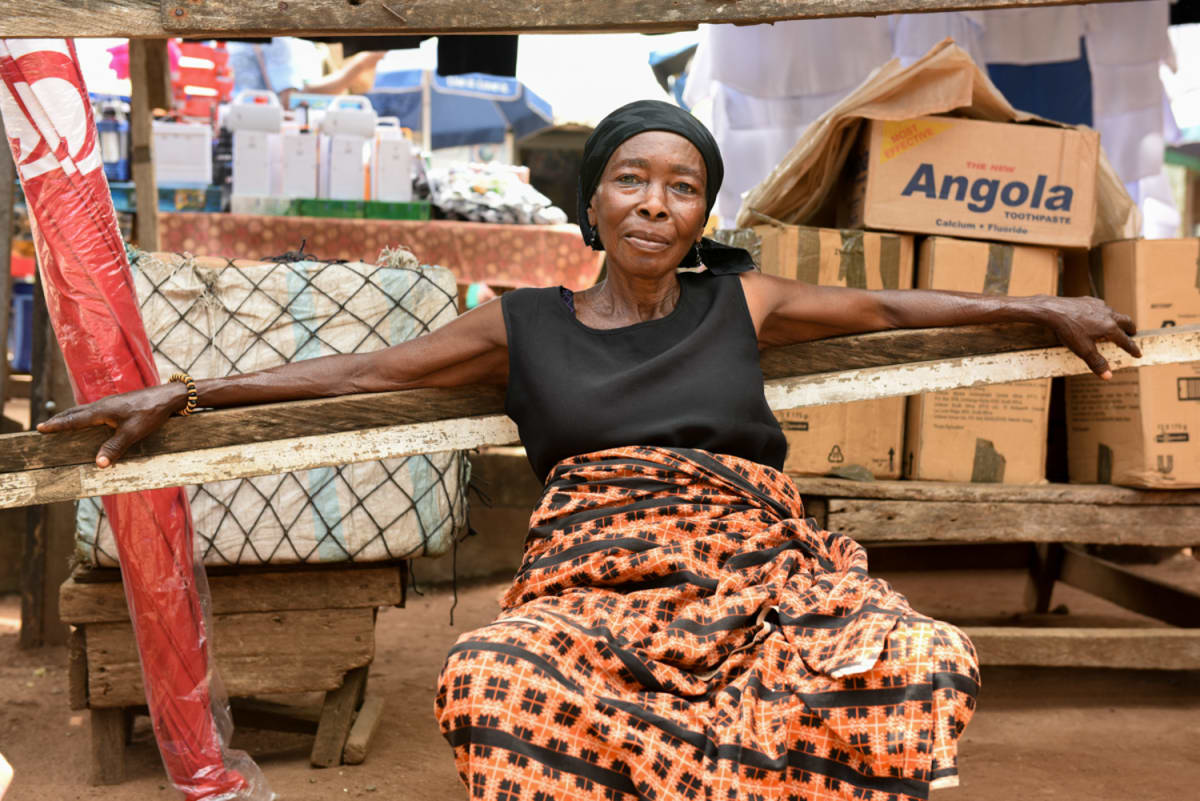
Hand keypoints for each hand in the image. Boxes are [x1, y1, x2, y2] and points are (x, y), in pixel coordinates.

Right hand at [35, 384, 184, 467]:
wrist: (168, 397)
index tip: (40, 428)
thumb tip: (97, 464)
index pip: (74, 419)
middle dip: (60, 420)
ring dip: (71, 417)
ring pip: (85, 410)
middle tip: (44, 426)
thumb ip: (115, 447)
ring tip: (61, 423)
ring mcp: (111, 404)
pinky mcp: (119, 404)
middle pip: (75, 413)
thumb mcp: (133, 433)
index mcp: (101, 411)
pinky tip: (88, 420)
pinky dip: (84, 416)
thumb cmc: (150, 413)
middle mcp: (103, 405)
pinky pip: (95, 411)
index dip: (58, 425)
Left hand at [1034, 295, 1140, 378]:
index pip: (1126, 341)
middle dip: (1131, 329)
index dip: (1132, 349)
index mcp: (1109, 328)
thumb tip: (1108, 376)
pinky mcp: (1089, 300)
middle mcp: (1108, 315)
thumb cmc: (1068, 330)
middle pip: (1126, 321)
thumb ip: (1097, 363)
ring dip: (1117, 320)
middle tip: (1132, 334)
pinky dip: (1103, 313)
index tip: (1138, 354)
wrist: (1053, 310)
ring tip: (1114, 325)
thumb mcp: (1083, 350)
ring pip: (1114, 313)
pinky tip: (1095, 316)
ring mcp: (1099, 305)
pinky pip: (1100, 307)